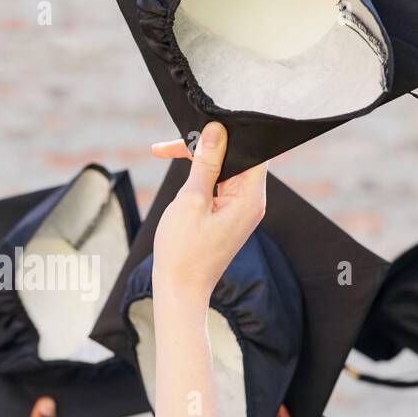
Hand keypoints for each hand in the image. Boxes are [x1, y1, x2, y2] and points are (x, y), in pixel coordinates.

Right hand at [150, 123, 267, 301]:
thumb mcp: (192, 200)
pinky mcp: (226, 216)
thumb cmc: (184, 250)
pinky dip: (198, 178)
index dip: (229, 135)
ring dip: (198, 161)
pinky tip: (178, 174)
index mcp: (250, 198)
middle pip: (235, 158)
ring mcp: (239, 210)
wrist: (179, 290)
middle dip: (205, 147)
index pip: (251, 151)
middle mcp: (250, 202)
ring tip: (166, 152)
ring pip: (223, 170)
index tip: (202, 127)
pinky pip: (216, 186)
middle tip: (171, 143)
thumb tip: (216, 131)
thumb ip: (206, 163)